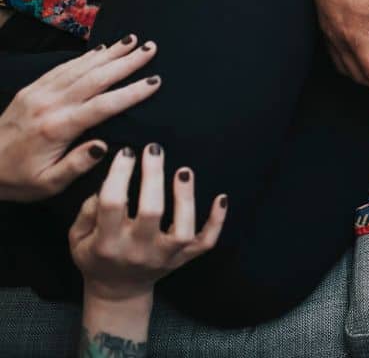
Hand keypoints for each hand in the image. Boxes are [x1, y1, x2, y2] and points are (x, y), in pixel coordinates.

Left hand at [0, 35, 160, 201]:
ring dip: (109, 53)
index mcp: (57, 128)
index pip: (103, 106)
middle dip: (126, 62)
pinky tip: (101, 50)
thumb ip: (77, 165)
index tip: (155, 81)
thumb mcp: (48, 184)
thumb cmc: (17, 180)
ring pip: (80, 67)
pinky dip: (85, 57)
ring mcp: (39, 93)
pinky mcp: (31, 90)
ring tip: (132, 40)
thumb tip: (105, 146)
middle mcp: (49, 104)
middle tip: (150, 48)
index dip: (132, 92)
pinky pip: (63, 68)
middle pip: (95, 78)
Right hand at [69, 144, 226, 302]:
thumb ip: (87, 212)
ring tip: (184, 171)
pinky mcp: (184, 259)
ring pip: (183, 229)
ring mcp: (165, 256)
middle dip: (153, 177)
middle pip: (151, 212)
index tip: (126, 152)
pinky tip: (221, 198)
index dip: (119, 175)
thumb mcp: (77, 238)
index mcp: (107, 244)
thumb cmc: (96, 257)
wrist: (118, 290)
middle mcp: (138, 251)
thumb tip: (106, 184)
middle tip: (153, 149)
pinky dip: (217, 221)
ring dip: (186, 198)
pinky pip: (206, 242)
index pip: (113, 204)